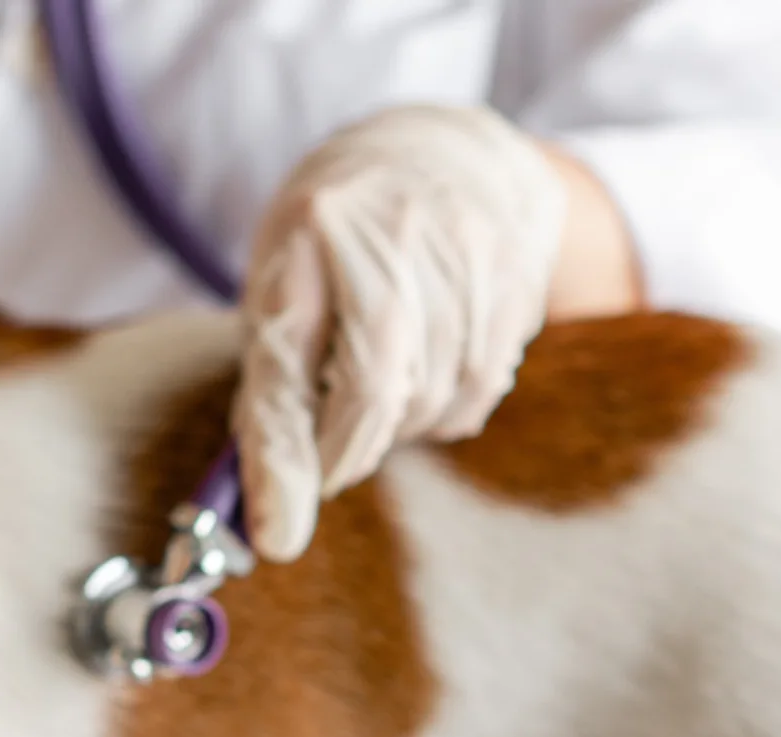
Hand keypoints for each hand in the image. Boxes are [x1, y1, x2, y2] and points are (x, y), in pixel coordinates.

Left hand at [231, 105, 572, 562]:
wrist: (436, 151)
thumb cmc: (333, 235)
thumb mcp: (278, 285)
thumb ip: (270, 386)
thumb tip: (264, 515)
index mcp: (307, 229)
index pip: (288, 363)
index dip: (283, 461)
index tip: (276, 540)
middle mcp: (390, 231)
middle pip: (375, 392)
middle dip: (349, 447)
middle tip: (333, 447)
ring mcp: (464, 247)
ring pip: (435, 400)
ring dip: (400, 426)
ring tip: (379, 385)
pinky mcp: (516, 274)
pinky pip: (480, 389)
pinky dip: (446, 408)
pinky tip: (428, 370)